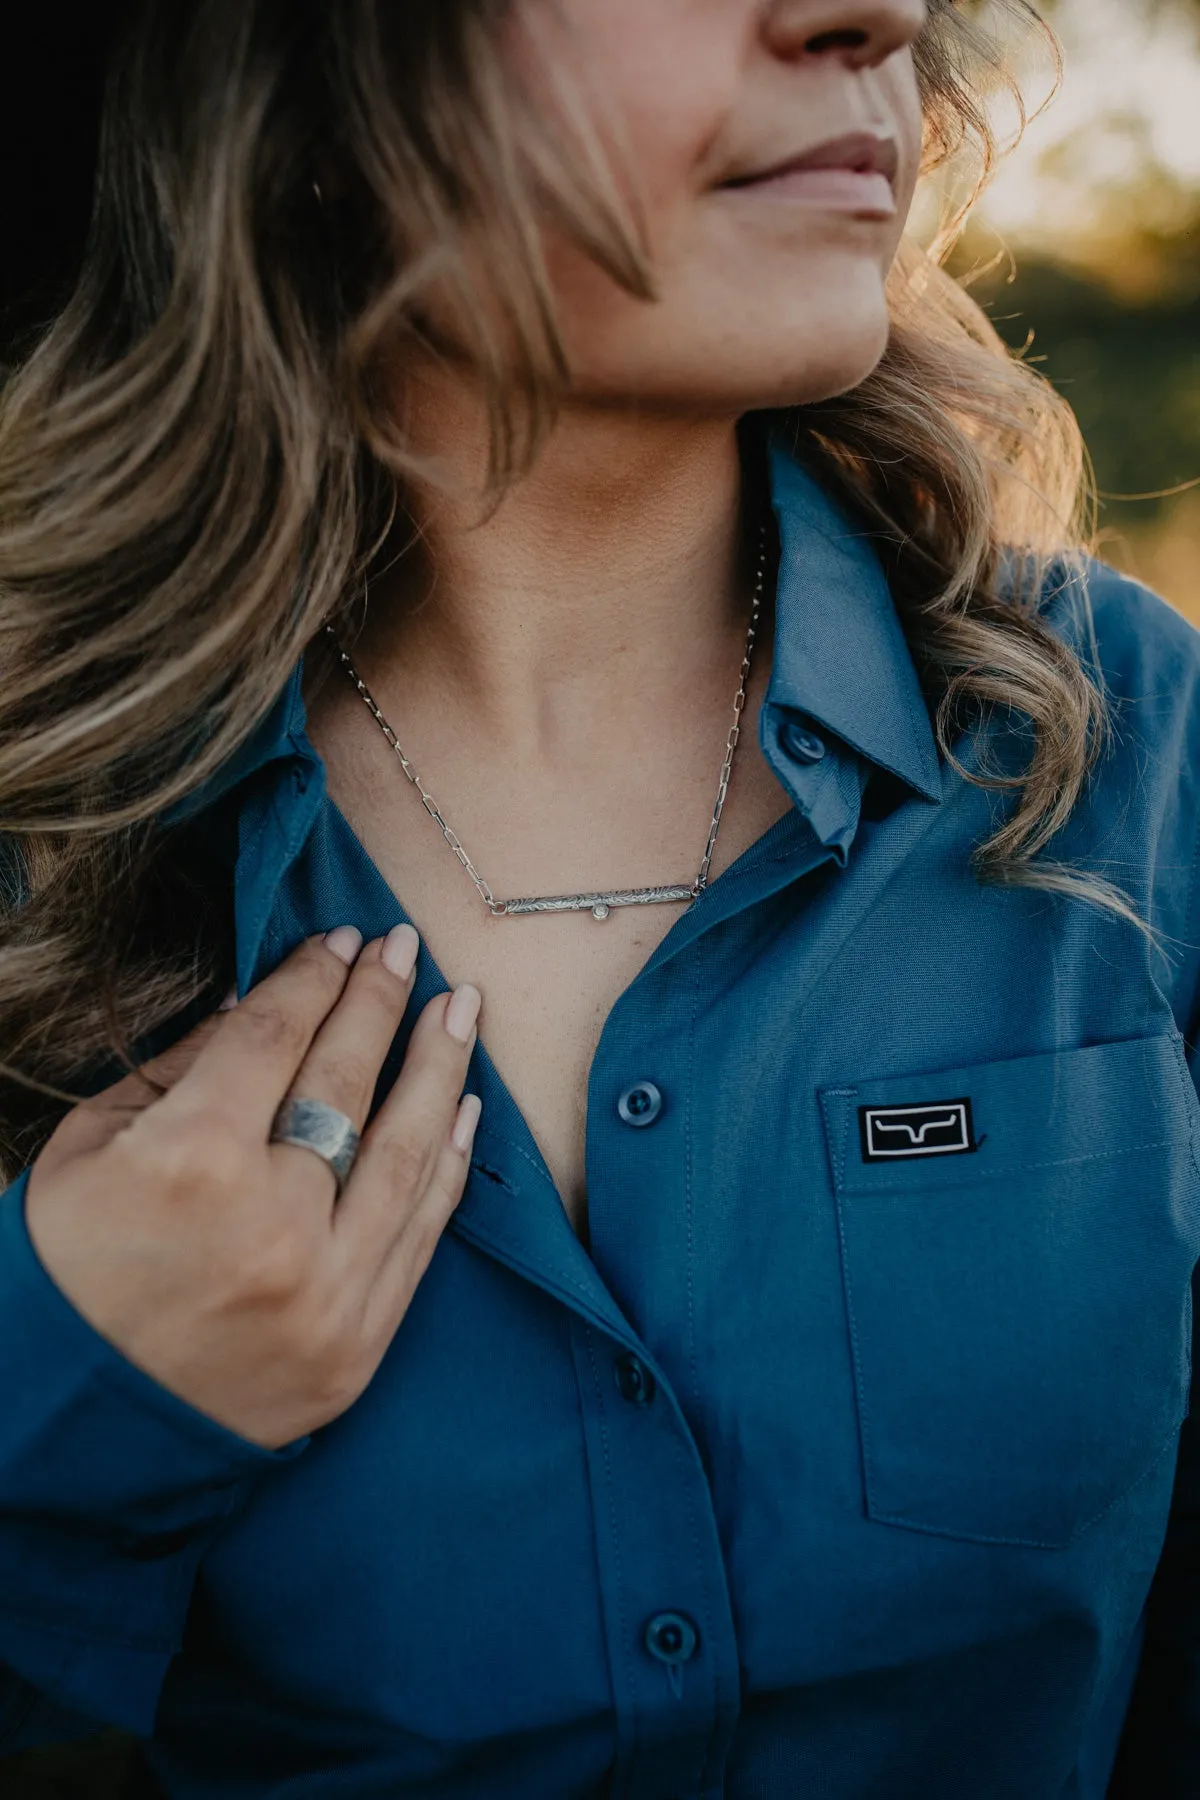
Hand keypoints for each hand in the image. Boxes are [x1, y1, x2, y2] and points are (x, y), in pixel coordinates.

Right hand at [25, 926, 480, 1449]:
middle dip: (378, 1002)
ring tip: (460, 1010)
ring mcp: (325, 1292)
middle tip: (403, 948)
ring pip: (406, 1154)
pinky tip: (462, 1108)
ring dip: (441, 1070)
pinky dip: (447, 1165)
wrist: (71, 1430)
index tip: (339, 940)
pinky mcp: (357, 1346)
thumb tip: (262, 1005)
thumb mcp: (87, 1149)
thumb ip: (181, 1070)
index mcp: (190, 1161)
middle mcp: (271, 1222)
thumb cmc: (63, 1272)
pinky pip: (420, 1235)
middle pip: (347, 1082)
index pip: (275, 1038)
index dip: (312, 979)